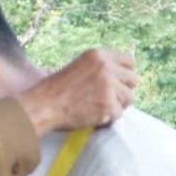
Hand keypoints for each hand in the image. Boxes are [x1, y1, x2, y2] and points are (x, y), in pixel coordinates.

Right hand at [18, 48, 137, 133]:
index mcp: (98, 55)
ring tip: (100, 109)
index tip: (118, 83)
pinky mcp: (108, 104)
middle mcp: (106, 67)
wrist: (42, 106)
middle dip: (123, 91)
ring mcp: (108, 86)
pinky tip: (93, 117)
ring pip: (129, 98)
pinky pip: (118, 114)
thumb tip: (119, 78)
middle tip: (109, 99)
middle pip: (134, 80)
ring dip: (117, 106)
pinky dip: (107, 119)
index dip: (125, 75)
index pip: (129, 62)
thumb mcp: (78, 68)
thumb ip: (98, 69)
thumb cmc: (55, 90)